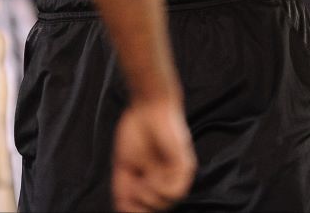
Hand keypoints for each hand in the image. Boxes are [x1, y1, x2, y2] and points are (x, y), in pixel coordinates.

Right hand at [112, 96, 196, 212]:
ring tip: (140, 178)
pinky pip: (174, 191)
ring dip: (148, 194)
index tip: (124, 199)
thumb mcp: (124, 165)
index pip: (148, 204)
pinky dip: (159, 187)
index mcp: (154, 179)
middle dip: (139, 201)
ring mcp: (177, 174)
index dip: (135, 207)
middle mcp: (167, 179)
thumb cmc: (136, 130)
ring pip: (166, 202)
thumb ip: (124, 189)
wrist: (147, 107)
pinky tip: (151, 175)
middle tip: (131, 184)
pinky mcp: (185, 167)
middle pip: (156, 206)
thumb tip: (124, 210)